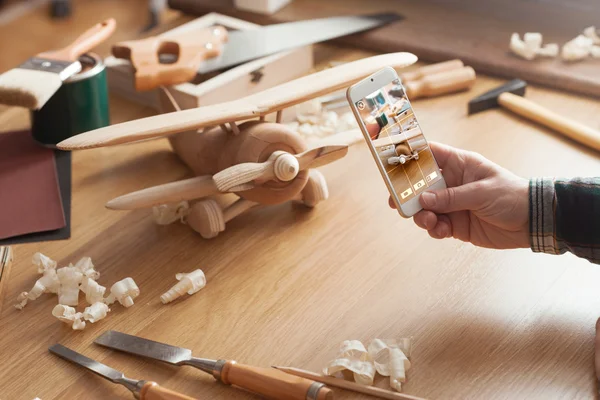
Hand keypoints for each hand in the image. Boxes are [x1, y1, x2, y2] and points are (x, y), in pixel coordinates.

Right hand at [389, 142, 528, 248]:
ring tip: (428, 221)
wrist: (532, 222)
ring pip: (424, 208)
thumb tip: (423, 199)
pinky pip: (435, 226)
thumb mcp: (481, 192)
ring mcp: (452, 204)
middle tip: (396, 203)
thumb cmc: (511, 196)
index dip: (409, 158)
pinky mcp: (455, 224)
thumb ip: (451, 197)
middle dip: (407, 195)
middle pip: (419, 185)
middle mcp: (451, 183)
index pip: (429, 155)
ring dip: (421, 216)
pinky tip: (442, 231)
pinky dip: (434, 229)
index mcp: (459, 165)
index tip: (392, 165)